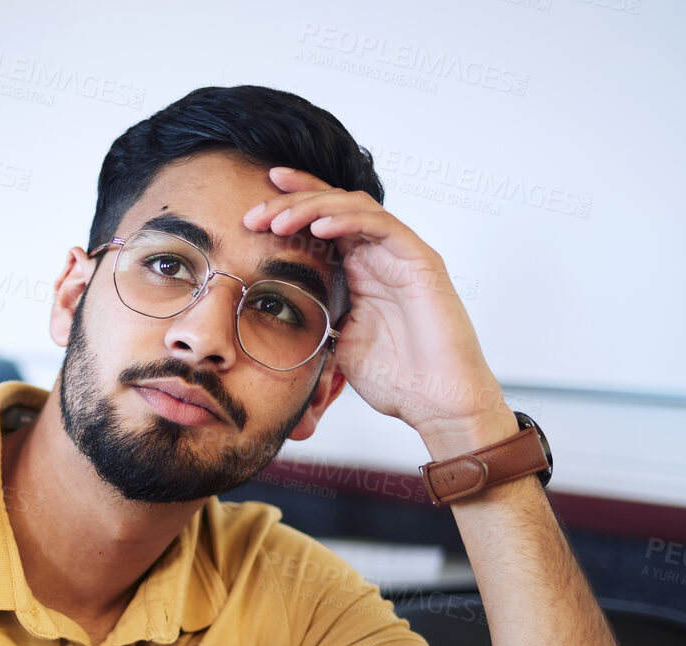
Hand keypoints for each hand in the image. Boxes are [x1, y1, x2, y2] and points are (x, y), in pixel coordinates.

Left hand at [244, 168, 516, 455]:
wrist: (435, 402)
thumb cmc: (395, 378)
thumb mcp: (337, 345)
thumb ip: (316, 319)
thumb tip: (276, 315)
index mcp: (357, 270)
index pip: (320, 223)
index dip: (288, 208)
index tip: (249, 212)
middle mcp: (379, 255)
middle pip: (333, 205)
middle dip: (290, 203)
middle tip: (253, 214)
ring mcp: (400, 254)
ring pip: (354, 207)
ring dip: (313, 208)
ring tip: (278, 221)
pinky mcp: (420, 261)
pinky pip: (381, 226)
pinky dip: (348, 221)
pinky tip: (318, 228)